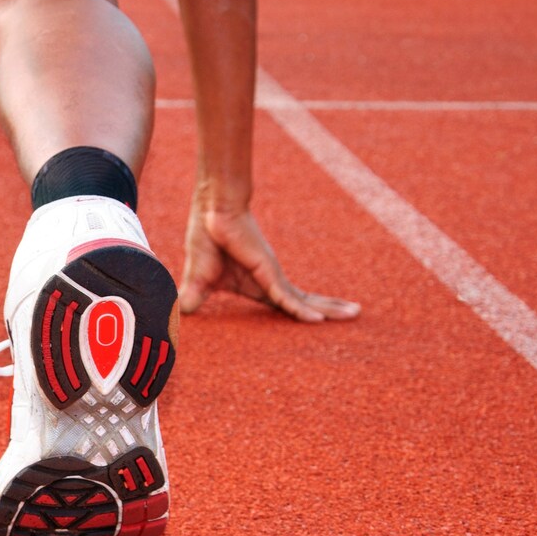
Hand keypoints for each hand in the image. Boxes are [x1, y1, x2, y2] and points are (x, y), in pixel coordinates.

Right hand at [178, 204, 359, 321]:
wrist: (213, 212)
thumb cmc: (207, 240)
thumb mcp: (199, 279)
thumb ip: (195, 297)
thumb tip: (180, 311)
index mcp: (257, 286)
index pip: (284, 305)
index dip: (301, 315)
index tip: (321, 323)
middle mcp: (269, 282)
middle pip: (302, 301)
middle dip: (329, 310)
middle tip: (355, 315)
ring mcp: (270, 277)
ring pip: (302, 301)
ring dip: (329, 309)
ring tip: (356, 313)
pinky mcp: (267, 272)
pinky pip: (285, 297)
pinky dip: (300, 311)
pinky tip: (317, 321)